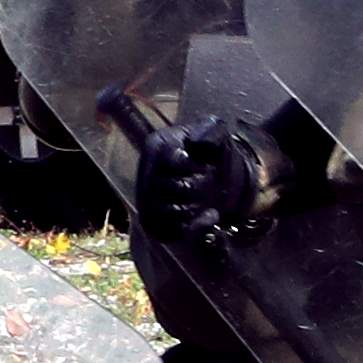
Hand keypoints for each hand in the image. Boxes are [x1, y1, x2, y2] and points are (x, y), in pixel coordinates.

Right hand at [141, 117, 273, 242]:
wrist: (215, 174)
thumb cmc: (211, 151)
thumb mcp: (215, 131)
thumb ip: (211, 131)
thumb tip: (199, 144)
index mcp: (158, 146)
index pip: (175, 161)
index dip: (197, 165)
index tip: (206, 162)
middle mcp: (147, 173)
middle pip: (178, 188)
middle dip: (203, 187)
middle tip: (211, 180)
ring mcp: (148, 199)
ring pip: (175, 211)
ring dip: (200, 206)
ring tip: (207, 197)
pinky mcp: (155, 221)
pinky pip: (173, 232)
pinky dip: (197, 227)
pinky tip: (210, 215)